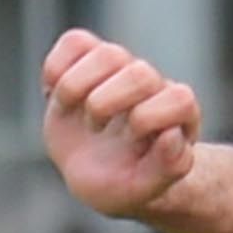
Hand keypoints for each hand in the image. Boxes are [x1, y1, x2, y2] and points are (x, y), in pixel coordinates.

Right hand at [39, 27, 199, 220]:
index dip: (151, 120)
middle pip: (140, 74)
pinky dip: (56, 69)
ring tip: (74, 111)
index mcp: (178, 114)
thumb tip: (170, 135)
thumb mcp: (145, 189)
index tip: (131, 144)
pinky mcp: (87, 57)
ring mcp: (119, 67)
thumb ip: (168, 167)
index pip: (179, 99)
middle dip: (108, 106)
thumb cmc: (125, 182)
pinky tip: (53, 95)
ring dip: (79, 88)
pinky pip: (74, 43)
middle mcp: (152, 84)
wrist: (96, 174)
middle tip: (96, 129)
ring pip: (106, 54)